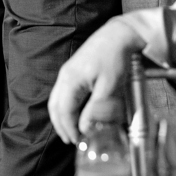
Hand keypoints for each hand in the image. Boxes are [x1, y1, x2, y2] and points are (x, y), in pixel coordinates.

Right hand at [48, 20, 143, 145]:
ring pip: (57, 100)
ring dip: (62, 116)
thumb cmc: (115, 58)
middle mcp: (65, 76)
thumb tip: (85, 129)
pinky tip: (75, 111)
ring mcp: (68, 72)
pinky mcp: (74, 69)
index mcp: (70, 80)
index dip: (69, 129)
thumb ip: (96, 109)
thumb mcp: (109, 87)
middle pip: (55, 107)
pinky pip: (63, 92)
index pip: (63, 112)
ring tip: (72, 129)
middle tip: (71, 140)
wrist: (120, 35)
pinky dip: (66, 106)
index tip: (78, 141)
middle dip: (62, 126)